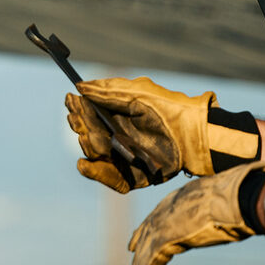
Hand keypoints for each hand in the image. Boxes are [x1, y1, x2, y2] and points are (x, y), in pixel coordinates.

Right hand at [66, 77, 220, 192]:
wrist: (194, 135)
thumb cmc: (168, 109)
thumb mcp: (137, 94)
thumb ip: (108, 92)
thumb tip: (80, 86)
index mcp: (116, 116)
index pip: (88, 114)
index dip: (78, 108)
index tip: (70, 100)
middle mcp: (117, 137)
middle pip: (87, 134)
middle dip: (80, 126)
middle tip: (76, 119)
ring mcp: (123, 157)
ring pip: (94, 155)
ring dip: (87, 145)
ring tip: (89, 138)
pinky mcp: (132, 177)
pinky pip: (109, 178)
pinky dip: (95, 173)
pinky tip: (84, 164)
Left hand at [127, 164, 263, 264]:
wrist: (235, 197)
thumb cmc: (237, 193)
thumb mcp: (224, 194)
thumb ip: (221, 202)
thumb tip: (238, 203)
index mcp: (182, 196)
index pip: (161, 213)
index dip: (152, 225)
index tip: (144, 233)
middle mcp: (169, 208)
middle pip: (150, 229)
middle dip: (141, 244)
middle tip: (132, 254)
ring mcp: (166, 222)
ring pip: (148, 247)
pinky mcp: (168, 237)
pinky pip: (152, 258)